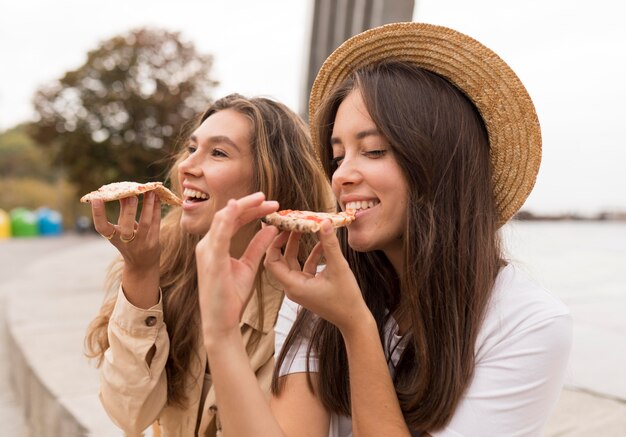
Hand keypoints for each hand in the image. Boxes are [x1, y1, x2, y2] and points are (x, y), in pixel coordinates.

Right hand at [91, 192, 161, 271]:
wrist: (142, 265)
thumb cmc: (129, 242)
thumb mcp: (121, 229)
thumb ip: (124, 211)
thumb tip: (125, 190)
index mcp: (113, 238)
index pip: (102, 228)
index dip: (98, 214)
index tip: (96, 199)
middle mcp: (126, 242)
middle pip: (126, 227)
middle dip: (128, 210)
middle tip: (131, 194)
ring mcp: (141, 243)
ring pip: (145, 224)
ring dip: (147, 206)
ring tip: (150, 191)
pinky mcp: (154, 242)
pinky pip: (156, 223)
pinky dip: (156, 209)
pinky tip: (157, 198)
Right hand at [196, 192, 278, 342]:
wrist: (221, 321)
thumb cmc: (231, 296)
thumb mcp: (250, 266)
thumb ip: (258, 246)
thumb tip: (271, 228)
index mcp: (216, 246)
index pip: (234, 220)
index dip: (252, 210)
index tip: (272, 205)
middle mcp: (207, 245)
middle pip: (229, 215)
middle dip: (250, 204)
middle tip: (272, 200)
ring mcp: (207, 251)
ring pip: (223, 218)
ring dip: (243, 206)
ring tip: (262, 200)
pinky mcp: (211, 259)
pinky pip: (219, 233)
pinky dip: (227, 217)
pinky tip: (237, 206)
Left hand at [264, 220, 370, 333]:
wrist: (354, 320)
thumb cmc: (346, 299)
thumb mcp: (339, 268)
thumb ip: (330, 245)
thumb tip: (324, 223)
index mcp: (293, 286)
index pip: (271, 261)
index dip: (274, 243)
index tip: (283, 228)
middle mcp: (292, 287)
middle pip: (279, 259)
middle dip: (285, 240)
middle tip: (291, 223)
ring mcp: (300, 287)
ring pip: (292, 262)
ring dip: (297, 246)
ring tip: (305, 228)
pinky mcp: (308, 287)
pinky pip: (304, 267)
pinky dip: (310, 255)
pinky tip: (321, 243)